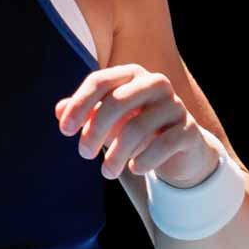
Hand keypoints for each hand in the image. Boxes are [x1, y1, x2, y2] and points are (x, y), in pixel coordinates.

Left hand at [55, 65, 217, 186]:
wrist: (179, 147)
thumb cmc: (136, 127)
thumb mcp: (108, 120)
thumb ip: (85, 112)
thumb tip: (59, 111)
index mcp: (132, 75)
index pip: (99, 81)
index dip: (79, 105)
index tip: (64, 131)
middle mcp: (156, 83)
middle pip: (117, 102)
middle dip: (95, 131)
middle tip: (84, 154)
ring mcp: (176, 105)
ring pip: (137, 127)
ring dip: (116, 155)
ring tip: (107, 173)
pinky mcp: (189, 130)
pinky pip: (162, 145)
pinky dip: (143, 160)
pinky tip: (134, 169)